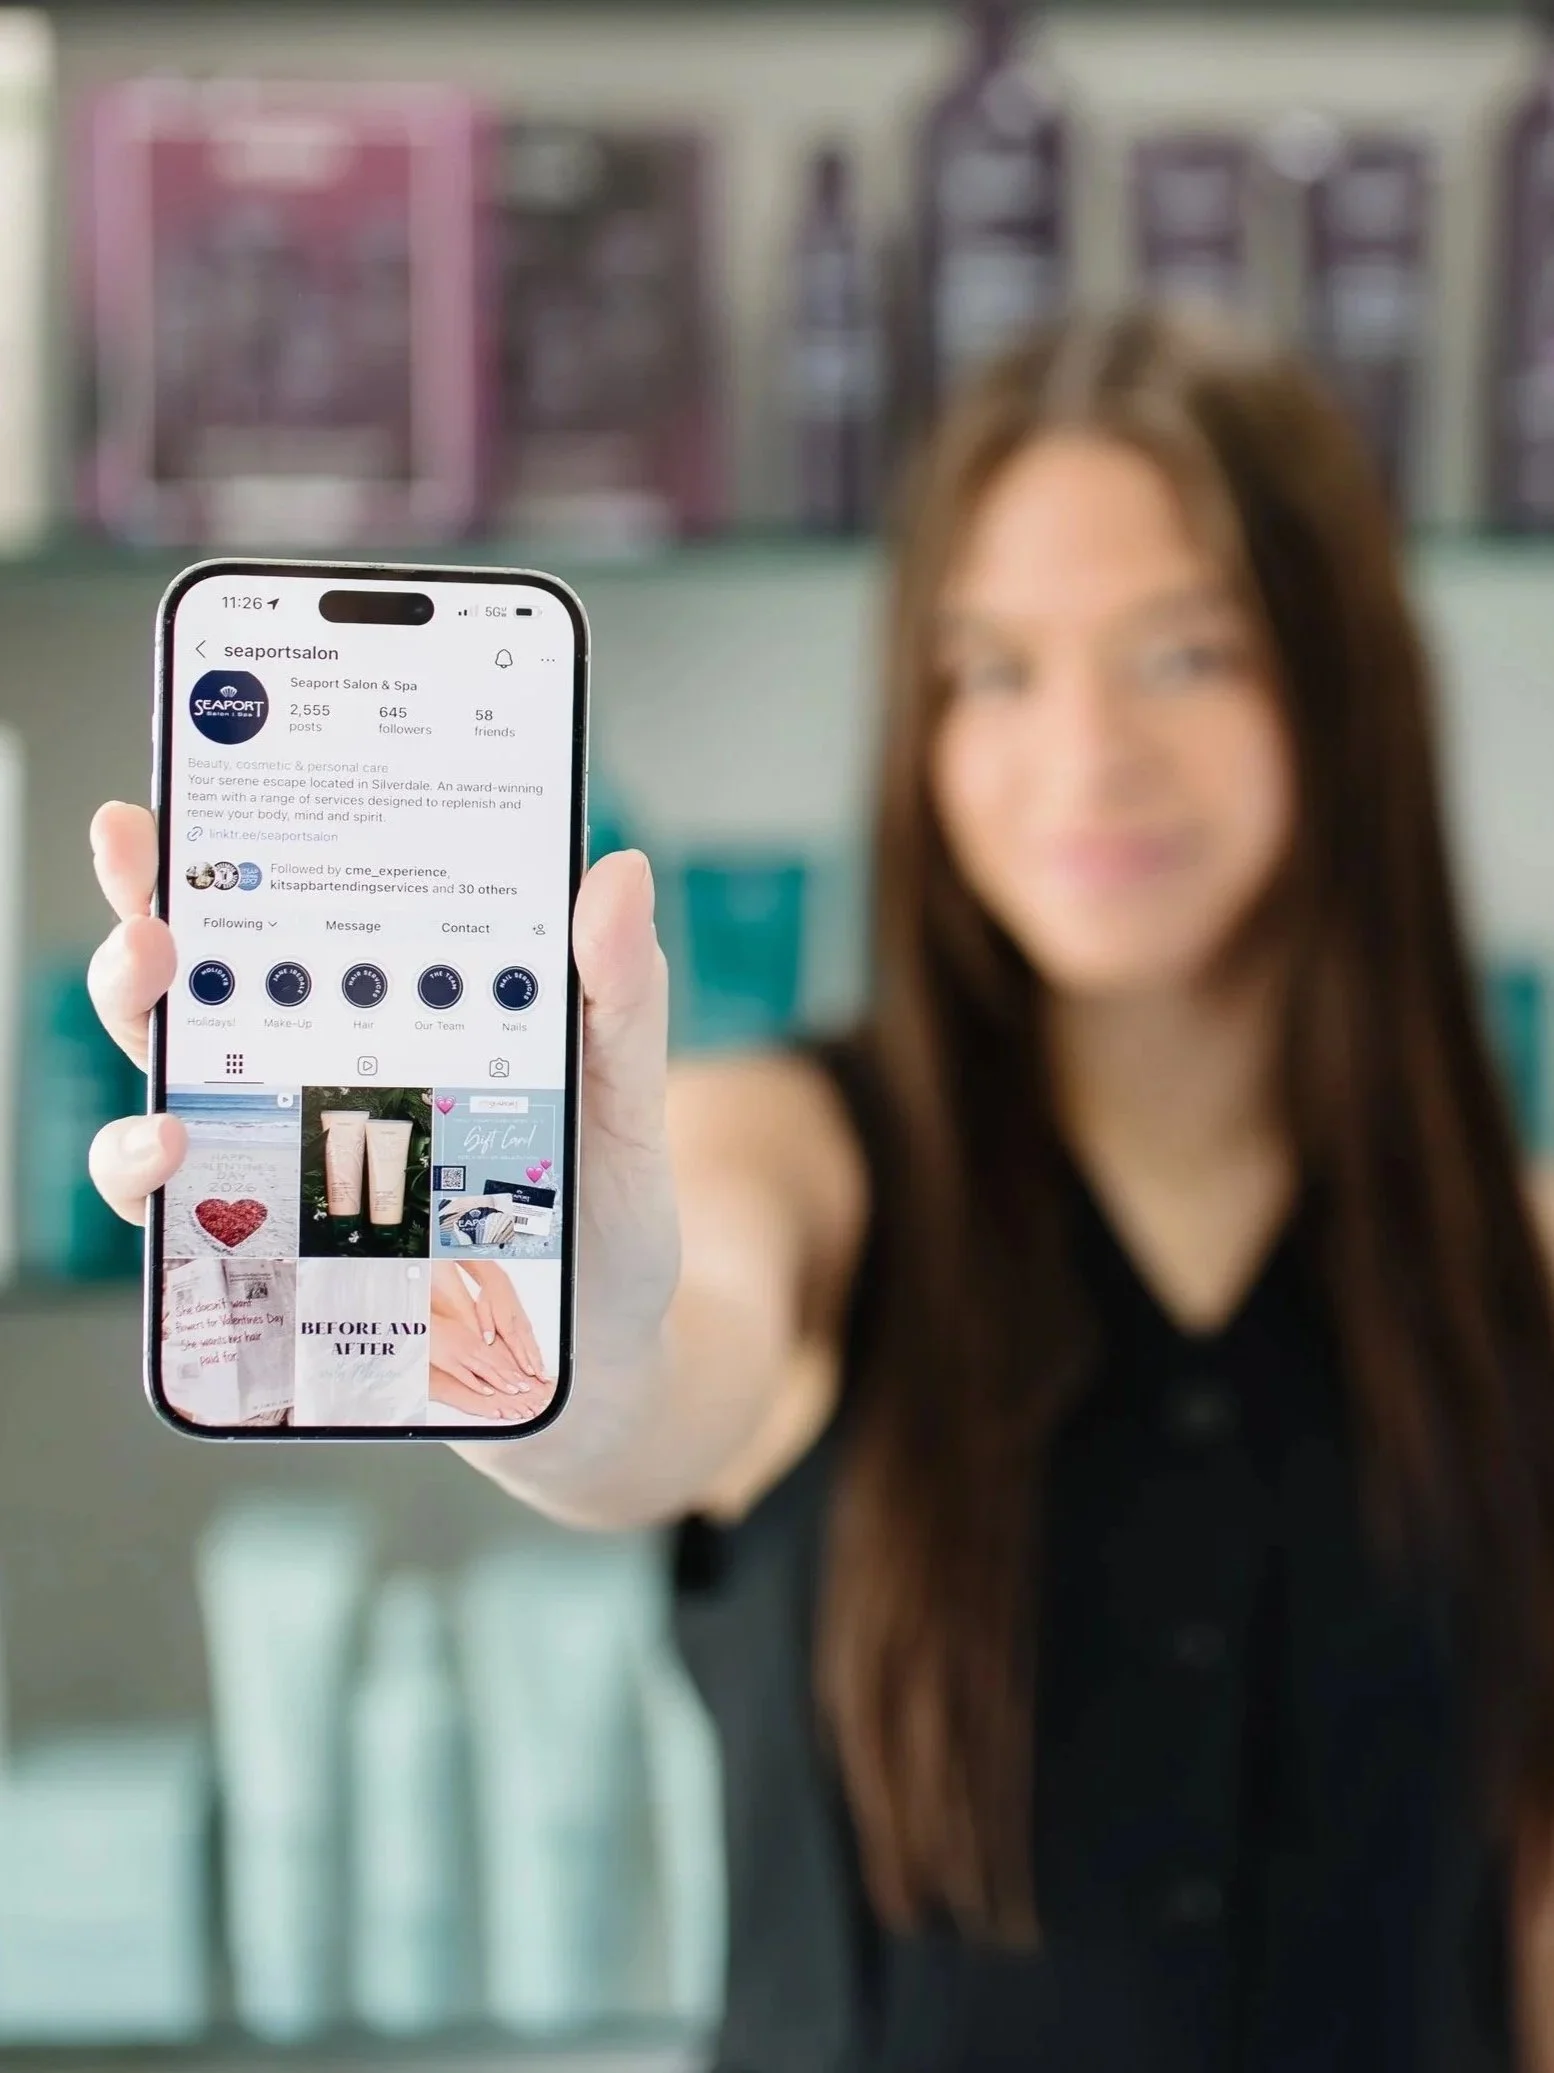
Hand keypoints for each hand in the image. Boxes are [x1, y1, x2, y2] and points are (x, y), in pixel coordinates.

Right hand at [85, 801, 682, 1423]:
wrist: (601, 1355)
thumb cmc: (603, 1209)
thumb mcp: (625, 1092)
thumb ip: (619, 993)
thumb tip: (617, 872)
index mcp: (396, 1010)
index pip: (296, 914)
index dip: (226, 849)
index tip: (183, 797)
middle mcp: (320, 1074)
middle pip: (204, 987)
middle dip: (151, 928)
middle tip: (156, 911)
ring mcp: (292, 1161)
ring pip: (172, 1086)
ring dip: (139, 1028)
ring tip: (154, 1000)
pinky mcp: (281, 1254)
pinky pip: (189, 1216)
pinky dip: (155, 1176)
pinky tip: (174, 1149)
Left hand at [429, 1262, 530, 1394]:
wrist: (498, 1283)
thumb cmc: (489, 1297)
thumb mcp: (481, 1309)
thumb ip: (486, 1326)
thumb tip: (488, 1341)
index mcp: (507, 1323)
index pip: (516, 1345)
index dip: (523, 1360)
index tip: (529, 1372)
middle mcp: (518, 1325)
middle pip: (529, 1348)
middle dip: (537, 1365)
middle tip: (542, 1379)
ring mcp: (524, 1324)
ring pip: (534, 1346)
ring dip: (539, 1361)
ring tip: (544, 1375)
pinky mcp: (526, 1324)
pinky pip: (533, 1341)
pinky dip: (537, 1353)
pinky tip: (538, 1361)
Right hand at [429, 1315, 533, 1422]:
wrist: (424, 1322)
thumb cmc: (442, 1326)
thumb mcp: (464, 1332)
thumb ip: (478, 1342)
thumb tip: (489, 1348)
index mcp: (478, 1341)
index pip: (500, 1356)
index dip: (513, 1367)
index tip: (524, 1376)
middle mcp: (473, 1348)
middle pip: (497, 1365)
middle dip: (513, 1377)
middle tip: (526, 1387)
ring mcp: (462, 1356)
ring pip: (486, 1371)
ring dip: (501, 1382)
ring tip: (514, 1391)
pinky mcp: (450, 1364)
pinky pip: (466, 1377)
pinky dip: (478, 1385)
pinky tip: (488, 1392)